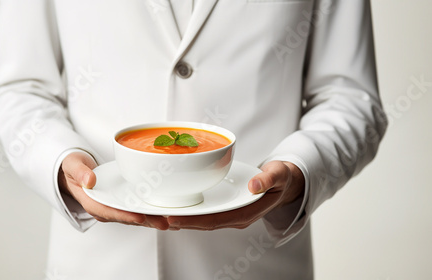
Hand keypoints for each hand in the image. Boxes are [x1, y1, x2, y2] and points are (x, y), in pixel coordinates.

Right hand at [58, 152, 168, 229]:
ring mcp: (116, 206)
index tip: (141, 218)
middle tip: (166, 223)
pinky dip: (153, 211)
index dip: (126, 216)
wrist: (75, 170)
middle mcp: (106, 208)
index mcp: (93, 203)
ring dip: (154, 219)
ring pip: (136, 216)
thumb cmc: (73, 168)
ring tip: (173, 221)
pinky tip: (168, 212)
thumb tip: (89, 180)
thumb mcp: (73, 165)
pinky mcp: (124, 202)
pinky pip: (139, 209)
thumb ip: (80, 172)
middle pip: (128, 218)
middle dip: (147, 222)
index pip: (110, 212)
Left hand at [166, 161, 304, 229]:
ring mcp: (229, 213)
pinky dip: (189, 209)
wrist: (285, 181)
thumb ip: (267, 180)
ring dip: (182, 217)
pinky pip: (204, 211)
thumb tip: (254, 186)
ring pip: (201, 218)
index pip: (214, 220)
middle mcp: (235, 217)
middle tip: (155, 217)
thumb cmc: (281, 178)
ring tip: (157, 213)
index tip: (173, 218)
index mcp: (245, 213)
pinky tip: (174, 204)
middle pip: (202, 222)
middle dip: (180, 221)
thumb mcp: (278, 174)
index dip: (193, 220)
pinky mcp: (225, 206)